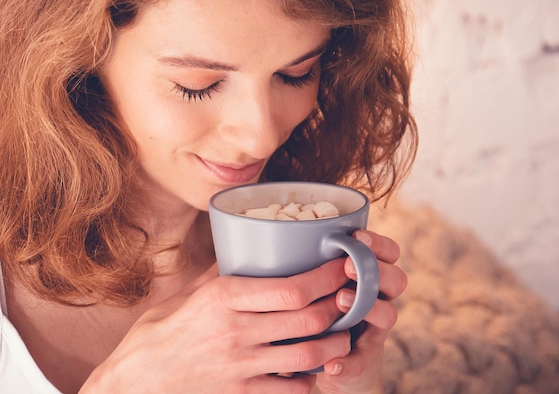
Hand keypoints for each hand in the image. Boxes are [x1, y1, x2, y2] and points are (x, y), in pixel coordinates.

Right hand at [80, 260, 352, 393]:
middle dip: (340, 305)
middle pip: (309, 318)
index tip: (342, 265)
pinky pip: (291, 389)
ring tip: (345, 331)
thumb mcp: (184, 296)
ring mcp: (241, 367)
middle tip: (353, 295)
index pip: (291, 288)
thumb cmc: (156, 336)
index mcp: (224, 298)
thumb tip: (243, 252)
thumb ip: (219, 275)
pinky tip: (316, 367)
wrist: (133, 385)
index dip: (326, 277)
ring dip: (336, 342)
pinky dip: (311, 378)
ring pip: (309, 354)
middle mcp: (237, 331)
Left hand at [315, 230, 406, 393]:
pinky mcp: (364, 362)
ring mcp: (375, 331)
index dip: (379, 244)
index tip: (357, 236)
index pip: (390, 253)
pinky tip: (332, 363)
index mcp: (372, 277)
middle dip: (377, 270)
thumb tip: (289, 240)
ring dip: (369, 307)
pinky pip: (362, 361)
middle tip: (348, 267)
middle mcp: (380, 300)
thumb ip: (318, 266)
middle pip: (398, 280)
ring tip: (341, 300)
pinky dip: (347, 362)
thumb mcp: (322, 286)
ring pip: (389, 315)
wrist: (334, 364)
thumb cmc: (321, 312)